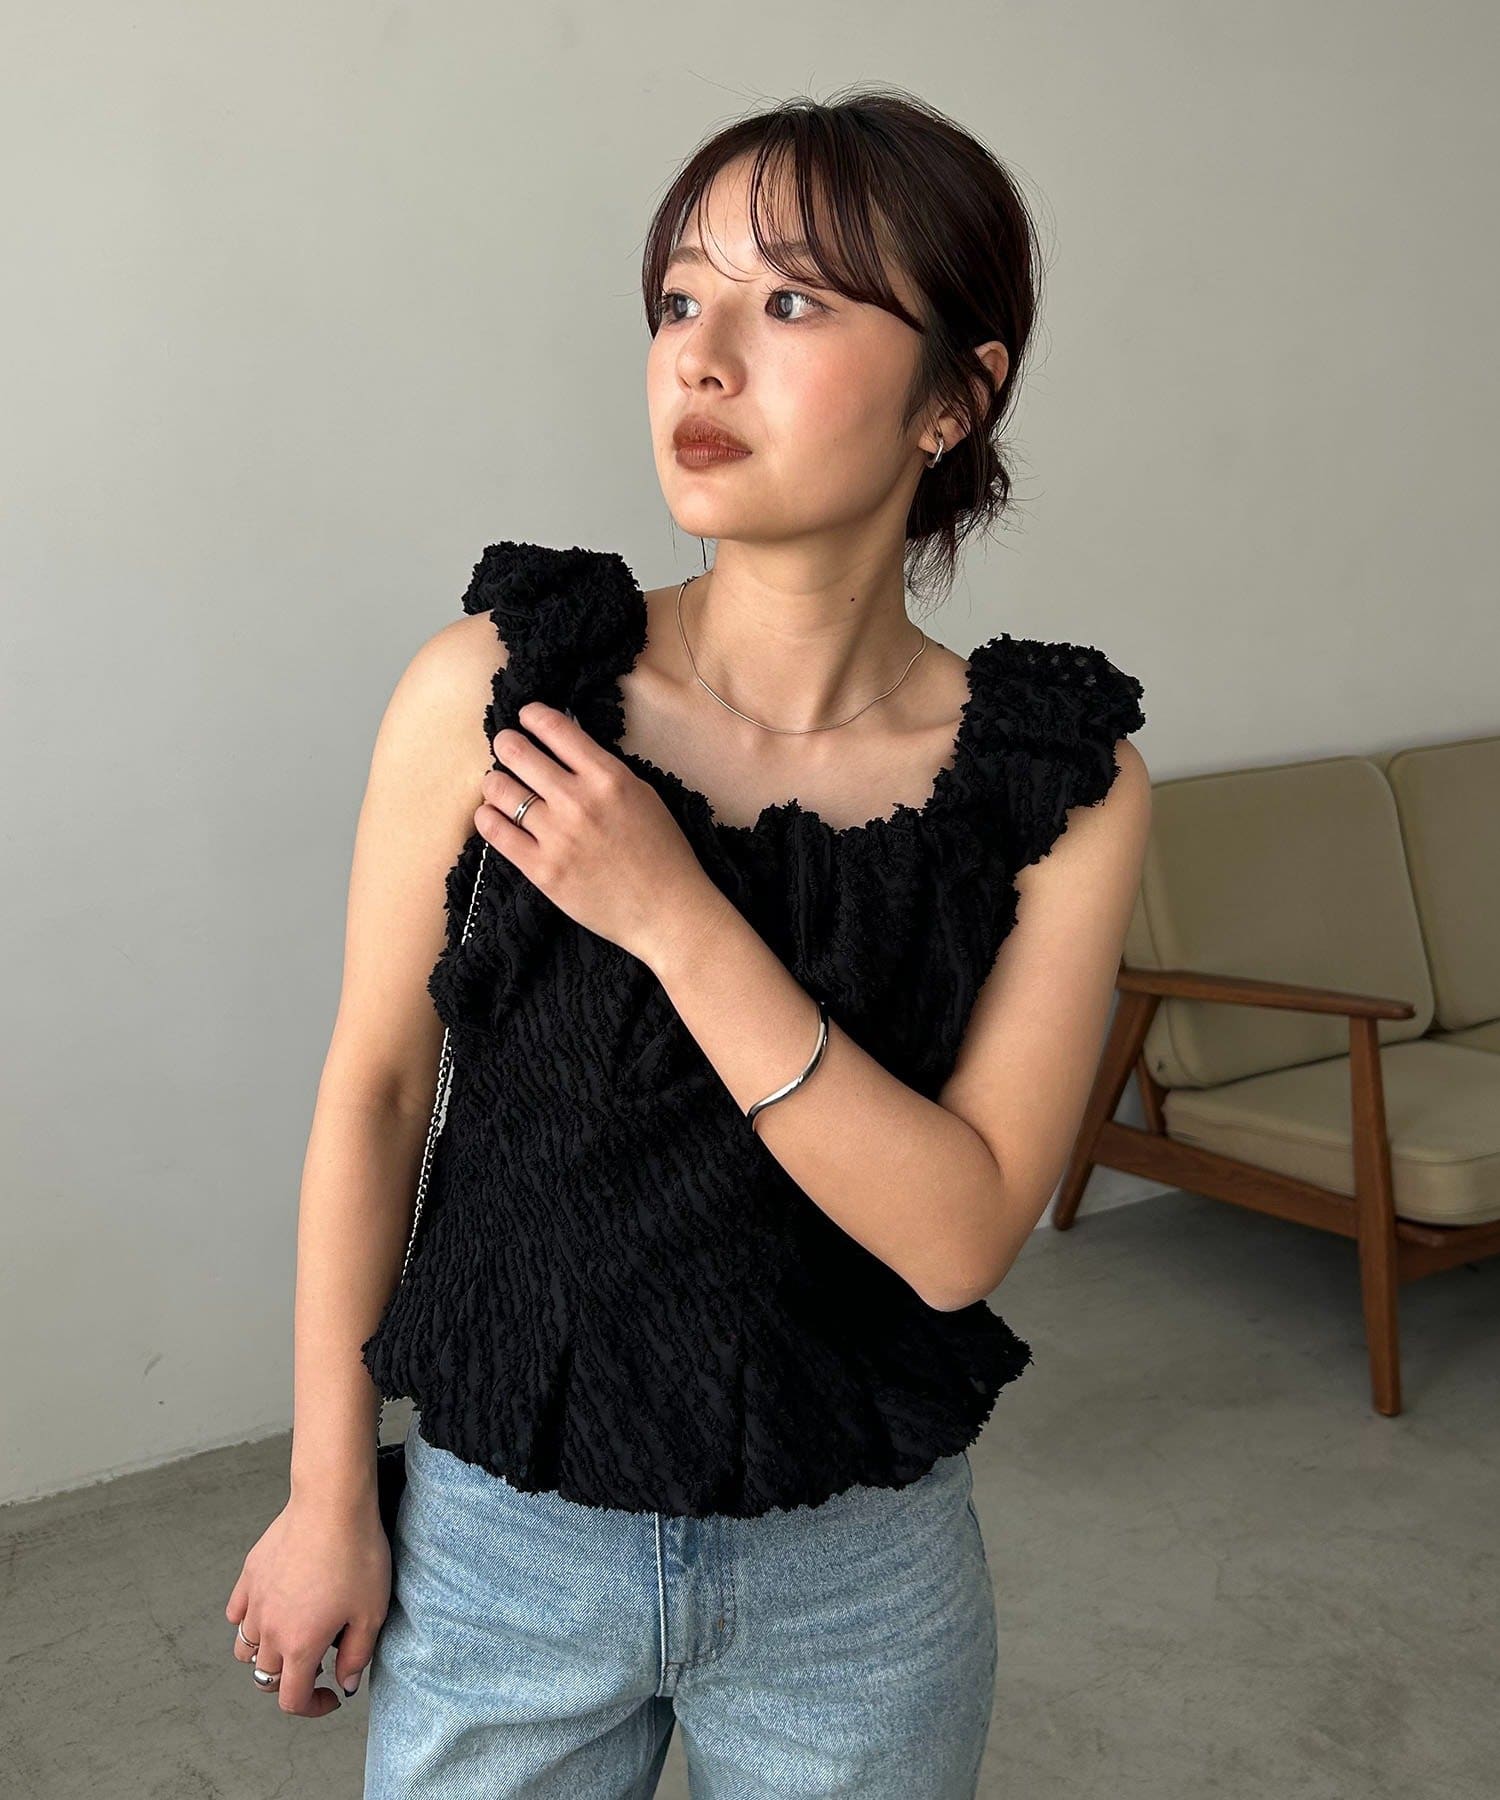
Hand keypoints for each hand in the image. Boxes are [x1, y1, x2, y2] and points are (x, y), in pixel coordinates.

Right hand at [224, 1492, 388, 1716]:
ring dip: (266, 1652)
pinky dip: (249, 1619)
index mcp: (299, 1646)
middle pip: (265, 1676)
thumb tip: (347, 1683)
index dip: (313, 1707)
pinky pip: (237, 1612)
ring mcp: (255, 1601)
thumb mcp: (371, 1612)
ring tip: (292, 1634)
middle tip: (319, 1658)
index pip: (291, 1700)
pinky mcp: (250, 1574)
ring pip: (245, 1647)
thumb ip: (358, 1656)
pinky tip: (271, 1607)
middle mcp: (269, 1629)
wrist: (331, 1504)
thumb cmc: (356, 1556)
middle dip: (291, 1678)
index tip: (332, 1693)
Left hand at [479, 701, 726, 968]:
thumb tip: (566, 749)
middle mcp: (578, 800)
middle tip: (506, 747)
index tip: (525, 717)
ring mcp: (557, 836)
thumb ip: (604, 771)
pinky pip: (495, 831)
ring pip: (499, 789)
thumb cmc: (662, 853)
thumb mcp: (642, 795)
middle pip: (517, 752)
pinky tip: (493, 815)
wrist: (667, 911)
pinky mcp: (541, 870)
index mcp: (608, 777)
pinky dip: (488, 817)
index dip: (532, 715)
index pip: (555, 728)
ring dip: (495, 782)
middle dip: (506, 744)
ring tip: (500, 786)